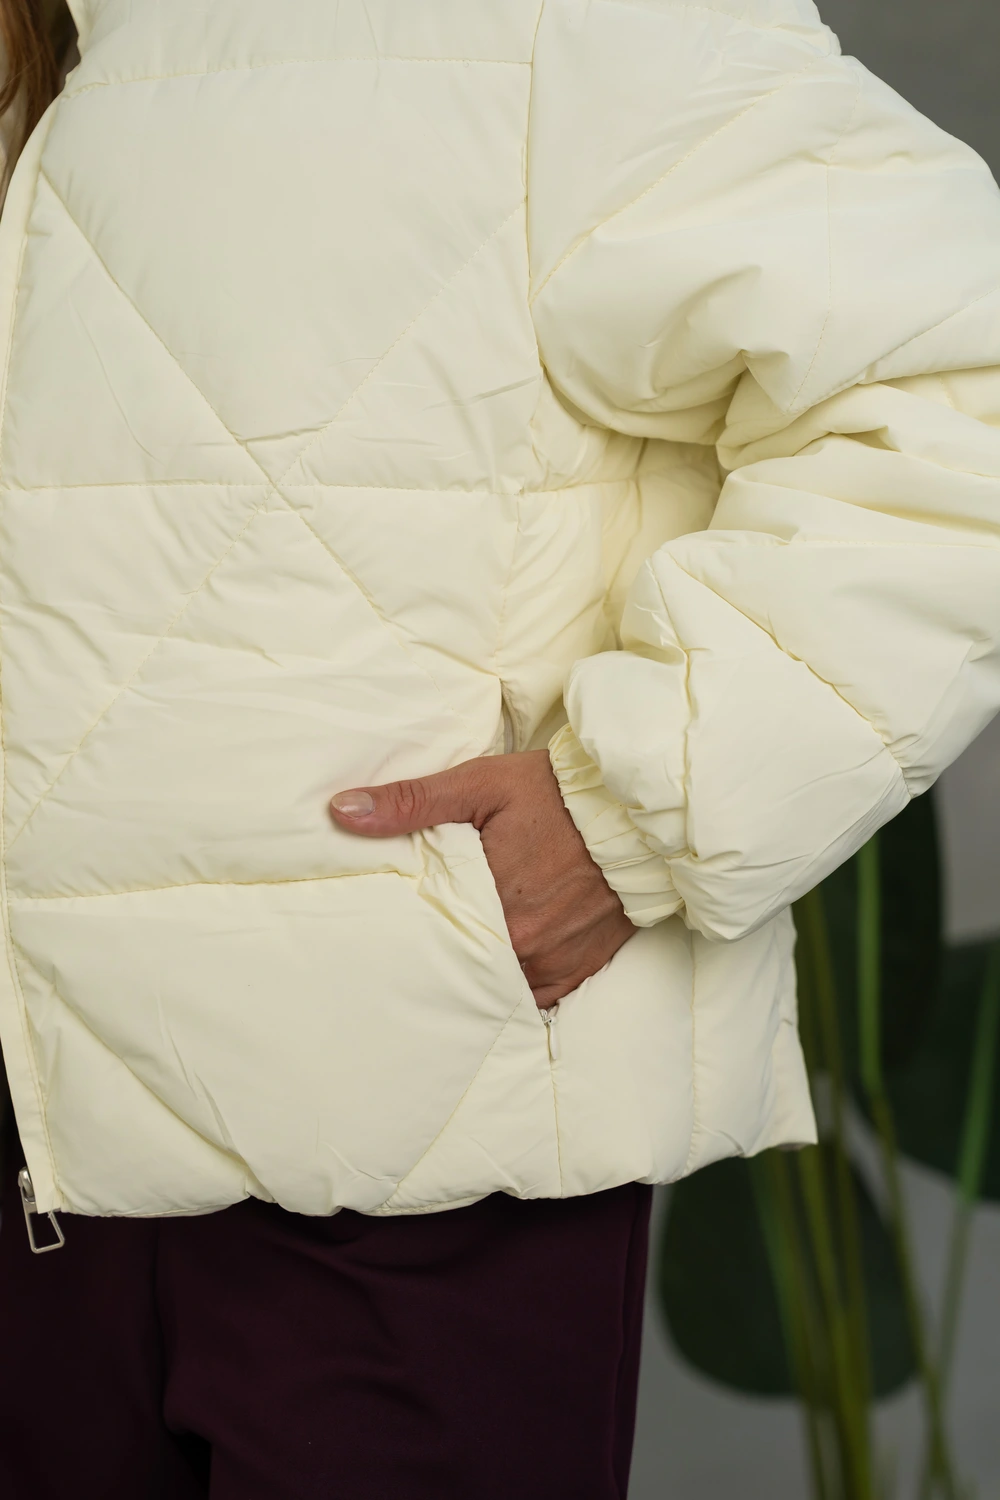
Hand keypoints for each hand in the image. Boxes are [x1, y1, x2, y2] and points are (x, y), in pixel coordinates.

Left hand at [330, 750, 633, 1007]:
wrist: (635, 811)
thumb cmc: (554, 793)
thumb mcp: (478, 784)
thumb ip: (410, 802)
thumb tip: (342, 812)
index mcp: (491, 903)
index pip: (428, 934)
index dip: (407, 931)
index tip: (387, 928)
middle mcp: (523, 944)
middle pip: (460, 964)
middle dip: (439, 955)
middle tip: (413, 947)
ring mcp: (554, 961)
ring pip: (495, 984)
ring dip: (476, 971)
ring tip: (453, 957)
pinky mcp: (580, 967)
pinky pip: (537, 995)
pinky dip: (515, 984)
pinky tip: (495, 970)